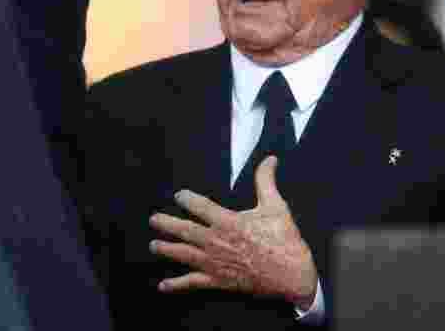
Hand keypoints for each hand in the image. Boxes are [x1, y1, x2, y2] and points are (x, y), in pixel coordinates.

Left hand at [149, 155, 318, 309]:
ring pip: (184, 254)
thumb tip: (269, 159)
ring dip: (167, 249)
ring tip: (154, 245)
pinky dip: (176, 285)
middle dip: (168, 224)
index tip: (179, 195)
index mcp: (228, 222)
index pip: (201, 207)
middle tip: (154, 219)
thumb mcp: (276, 206)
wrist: (291, 274)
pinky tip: (163, 285)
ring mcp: (215, 263)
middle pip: (185, 231)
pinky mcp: (218, 281)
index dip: (187, 199)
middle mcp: (217, 242)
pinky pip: (193, 283)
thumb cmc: (284, 240)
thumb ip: (266, 181)